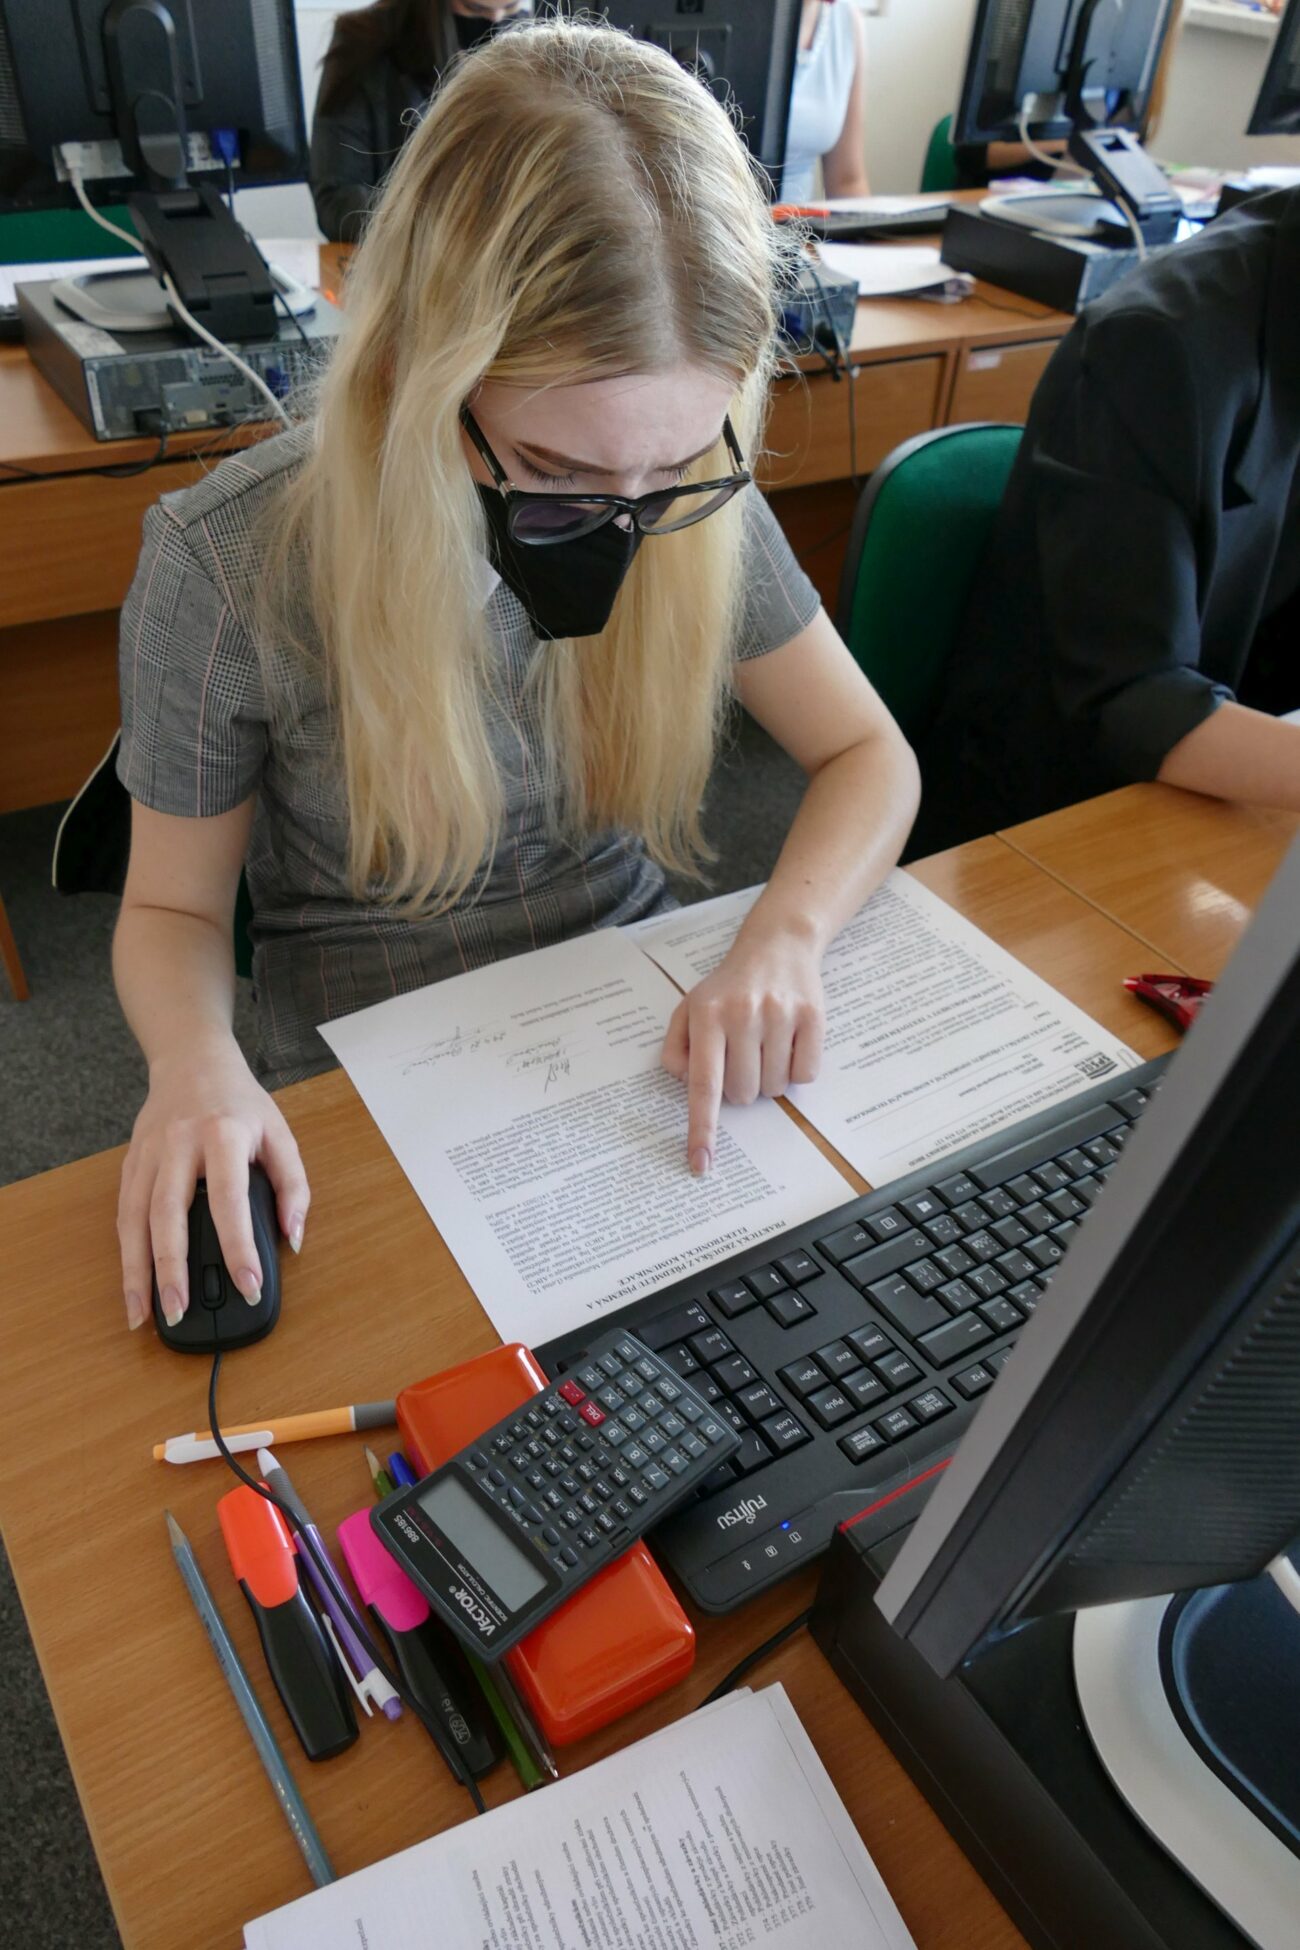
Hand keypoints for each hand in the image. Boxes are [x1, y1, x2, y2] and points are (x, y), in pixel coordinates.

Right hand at [117, 1033, 309, 1332]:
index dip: (238, 1246)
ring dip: (136, 1271)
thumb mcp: (280, 1133)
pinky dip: (126, 1254)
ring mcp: (148, 1154)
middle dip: (171, 1269)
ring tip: (143, 1315)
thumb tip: (294, 1239)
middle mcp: (178, 1145)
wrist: (192, 1060)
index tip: (248, 1285)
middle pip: (168, 1214)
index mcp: (222, 1135)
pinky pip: (123, 1215)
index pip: (229, 1200)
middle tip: (180, 1313)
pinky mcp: (129, 1164)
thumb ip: (293, 1186)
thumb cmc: (240, 1103)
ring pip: (134, 1220)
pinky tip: (133, 1286)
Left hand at [660, 926, 825, 1172]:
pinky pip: (805, 1075)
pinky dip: (796, 1070)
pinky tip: (788, 1042)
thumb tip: (686, 1085)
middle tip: (742, 1055)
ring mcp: (780, 1015)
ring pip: (774, 1088)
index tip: (700, 1163)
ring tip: (764, 1044)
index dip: (702, 1128)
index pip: (702, 1085)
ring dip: (768, 1079)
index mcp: (707, 1016)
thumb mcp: (689, 1008)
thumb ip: (677, 1049)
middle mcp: (742, 1015)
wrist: (777, 945)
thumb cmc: (728, 987)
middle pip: (742, 1094)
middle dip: (740, 1088)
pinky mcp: (812, 1017)